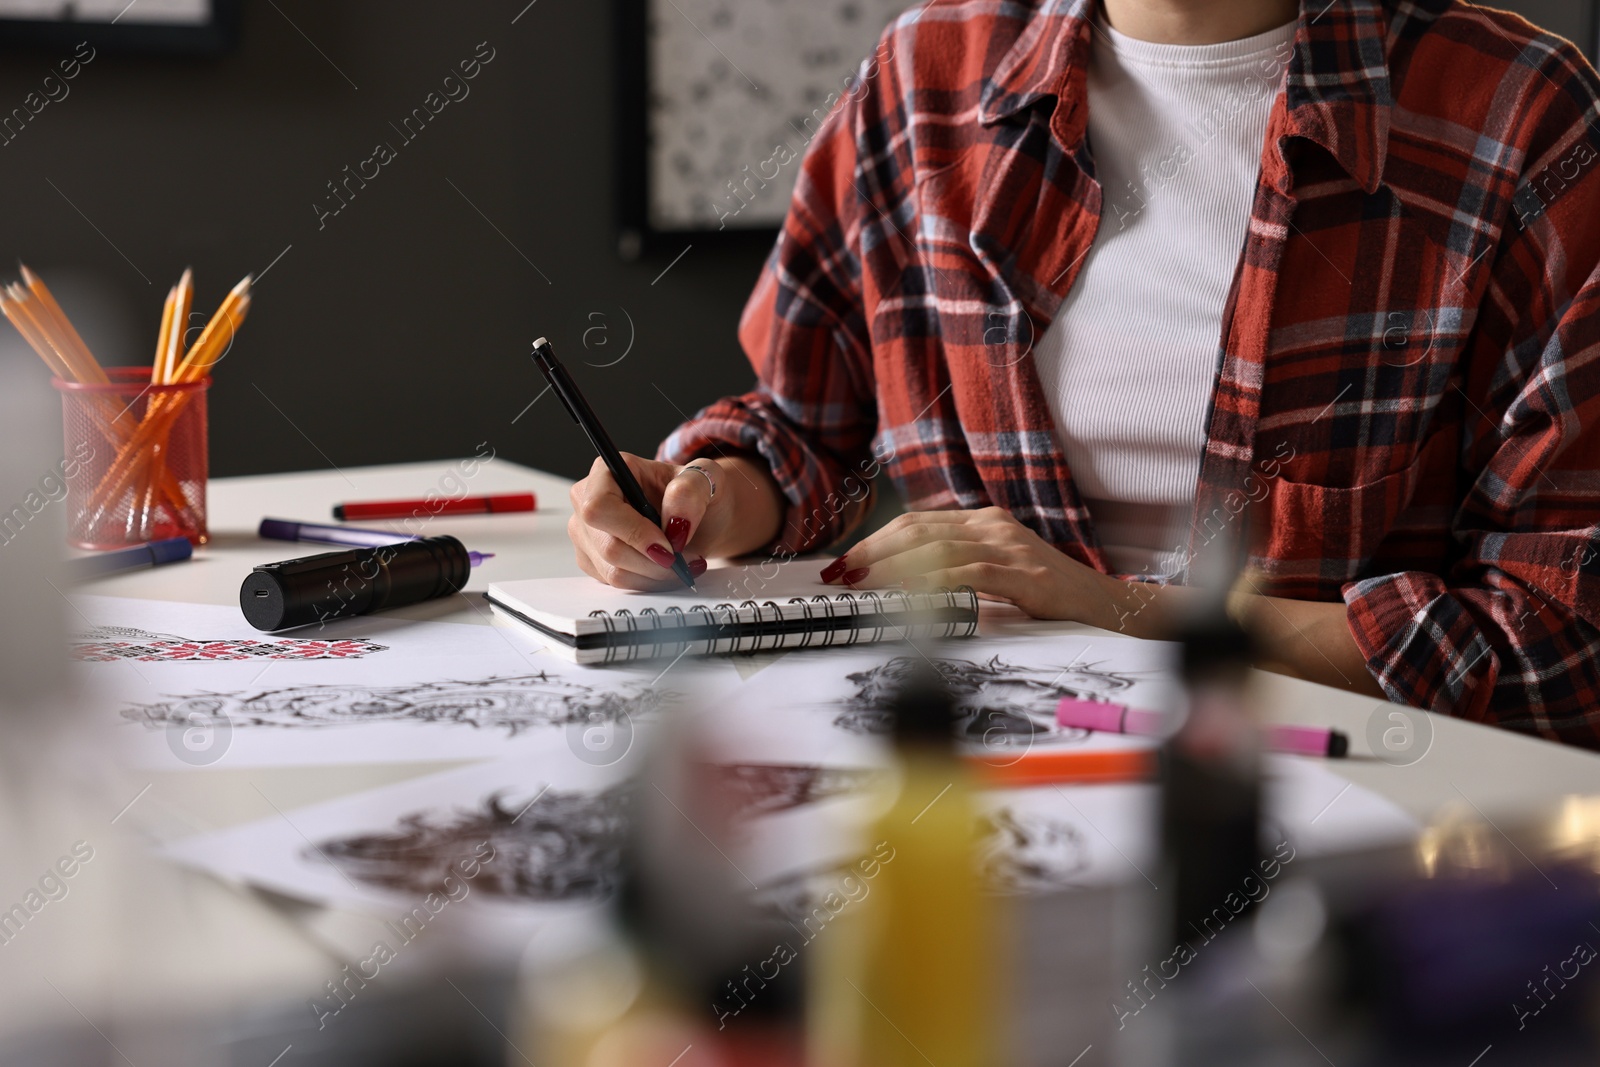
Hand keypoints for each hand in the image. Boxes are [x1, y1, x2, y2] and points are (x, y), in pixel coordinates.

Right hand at [568, 454, 782, 589]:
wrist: (697, 518)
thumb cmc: (693, 494)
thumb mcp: (705, 478)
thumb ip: (691, 490)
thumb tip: (675, 519)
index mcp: (607, 471)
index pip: (599, 507)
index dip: (633, 532)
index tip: (668, 546)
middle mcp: (587, 499)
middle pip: (608, 547)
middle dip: (653, 562)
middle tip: (685, 559)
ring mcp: (586, 533)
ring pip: (614, 572)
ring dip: (655, 574)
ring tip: (682, 562)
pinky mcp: (592, 559)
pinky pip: (616, 584)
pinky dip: (648, 582)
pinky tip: (666, 569)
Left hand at [820, 506, 1119, 624]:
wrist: (1105, 604)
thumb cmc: (1046, 594)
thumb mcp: (995, 573)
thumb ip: (956, 570)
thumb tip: (901, 587)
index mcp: (982, 522)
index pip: (916, 524)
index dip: (876, 541)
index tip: (845, 560)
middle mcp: (991, 526)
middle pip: (918, 531)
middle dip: (873, 551)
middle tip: (841, 570)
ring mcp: (1008, 547)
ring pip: (937, 550)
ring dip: (894, 568)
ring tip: (864, 583)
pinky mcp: (1022, 574)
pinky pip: (968, 574)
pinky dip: (934, 584)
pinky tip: (910, 595)